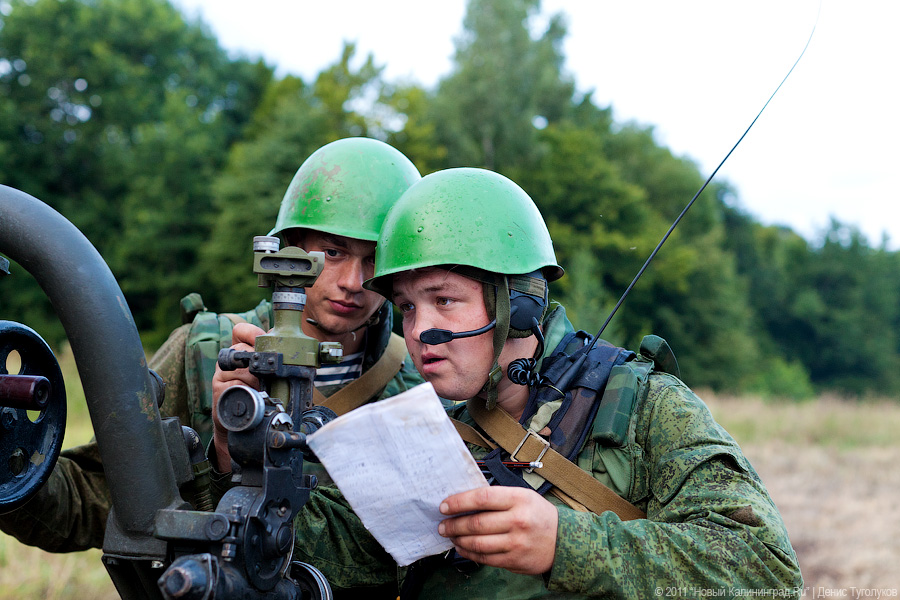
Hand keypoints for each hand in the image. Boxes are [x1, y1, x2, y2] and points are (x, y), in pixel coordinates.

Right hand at [210, 322, 265, 469]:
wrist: (241, 423)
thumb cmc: (257, 395)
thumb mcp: (266, 374)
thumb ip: (273, 359)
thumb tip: (295, 347)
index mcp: (240, 350)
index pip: (241, 330)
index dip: (251, 332)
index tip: (261, 338)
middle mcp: (229, 359)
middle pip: (245, 349)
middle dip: (261, 362)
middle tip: (270, 373)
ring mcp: (221, 373)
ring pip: (243, 369)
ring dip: (258, 380)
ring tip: (263, 390)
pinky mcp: (219, 389)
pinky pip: (237, 385)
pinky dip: (249, 392)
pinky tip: (252, 397)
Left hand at [438, 486, 558, 574]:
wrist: (563, 541)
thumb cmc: (538, 515)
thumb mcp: (523, 496)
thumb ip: (498, 498)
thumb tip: (464, 502)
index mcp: (518, 499)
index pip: (482, 498)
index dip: (459, 502)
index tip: (444, 506)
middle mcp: (517, 520)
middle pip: (476, 523)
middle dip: (453, 524)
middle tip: (442, 525)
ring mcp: (516, 542)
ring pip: (477, 542)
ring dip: (458, 540)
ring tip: (450, 536)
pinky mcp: (514, 560)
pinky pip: (485, 557)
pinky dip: (469, 553)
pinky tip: (462, 547)